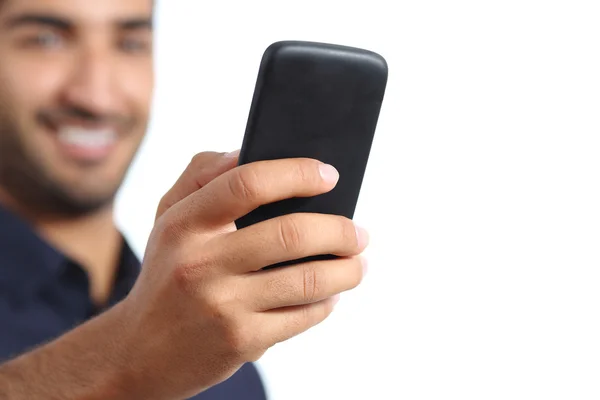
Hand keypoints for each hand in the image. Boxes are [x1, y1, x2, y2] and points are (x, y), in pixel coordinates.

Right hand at [119, 151, 368, 399]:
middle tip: (359, 232)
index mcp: (184, 224)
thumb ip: (202, 175)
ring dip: (347, 271)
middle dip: (340, 231)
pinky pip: (302, 317)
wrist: (140, 352)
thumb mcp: (168, 218)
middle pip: (291, 234)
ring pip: (308, 280)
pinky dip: (327, 304)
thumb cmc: (167, 274)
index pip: (247, 184)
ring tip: (358, 264)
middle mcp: (201, 263)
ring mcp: (223, 305)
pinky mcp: (241, 341)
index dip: (296, 173)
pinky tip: (330, 296)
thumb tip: (247, 152)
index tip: (329, 176)